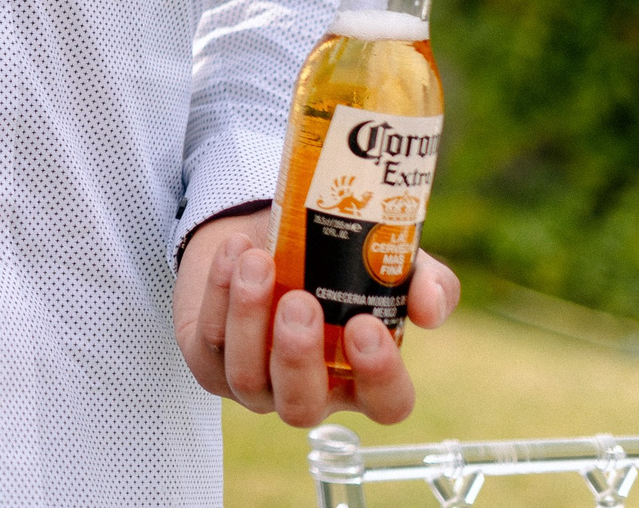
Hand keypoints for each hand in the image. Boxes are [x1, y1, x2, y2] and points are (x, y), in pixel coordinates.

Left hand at [174, 207, 461, 427]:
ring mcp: (255, 381)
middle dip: (298, 357)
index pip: (385, 403)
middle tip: (300, 301)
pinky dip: (218, 292)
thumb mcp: (385, 262)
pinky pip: (209, 341)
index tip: (367, 326)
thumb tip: (429, 308)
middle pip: (302, 407)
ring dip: (249, 316)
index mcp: (361, 376)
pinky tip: (233, 252)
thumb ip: (423, 281)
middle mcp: (309, 389)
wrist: (264, 231)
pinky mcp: (208, 360)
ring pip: (247, 376)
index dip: (380, 377)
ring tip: (256, 261)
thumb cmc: (332, 258)